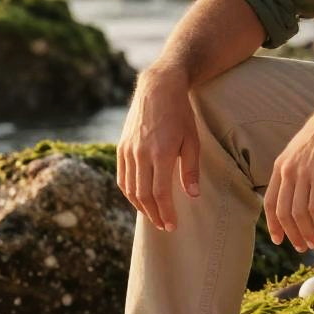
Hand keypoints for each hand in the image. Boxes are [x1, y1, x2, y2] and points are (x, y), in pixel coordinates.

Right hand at [117, 65, 200, 230]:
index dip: (165, 213)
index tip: (172, 226)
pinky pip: (122, 176)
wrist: (158, 88)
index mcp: (161, 153)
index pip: (160, 193)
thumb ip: (190, 169)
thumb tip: (192, 196)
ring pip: (129, 188)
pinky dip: (129, 192)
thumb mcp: (192, 140)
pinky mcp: (121, 147)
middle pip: (143, 195)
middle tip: (164, 225)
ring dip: (140, 206)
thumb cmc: (180, 114)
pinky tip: (139, 198)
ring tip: (153, 215)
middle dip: (154, 214)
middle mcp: (141, 154)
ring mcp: (128, 150)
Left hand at [264, 92, 313, 251]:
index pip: (270, 202)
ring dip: (307, 233)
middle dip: (292, 234)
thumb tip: (300, 188)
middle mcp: (288, 171)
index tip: (279, 239)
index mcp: (280, 165)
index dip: (273, 224)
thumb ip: (297, 168)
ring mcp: (303, 173)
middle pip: (283, 212)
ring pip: (299, 214)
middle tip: (302, 247)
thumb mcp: (302, 150)